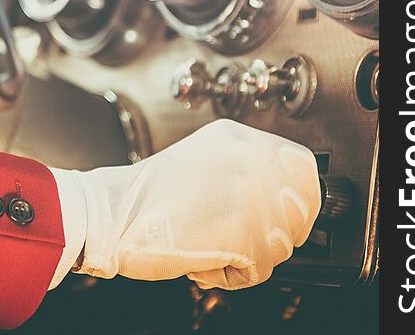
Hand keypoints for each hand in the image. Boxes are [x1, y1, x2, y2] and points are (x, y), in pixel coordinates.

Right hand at [67, 119, 320, 288]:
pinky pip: (259, 270)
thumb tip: (284, 201)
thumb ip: (243, 170)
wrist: (110, 214)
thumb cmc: (147, 198)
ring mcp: (249, 196)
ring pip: (280, 246)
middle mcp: (249, 160)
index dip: (299, 200)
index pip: (304, 168)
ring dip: (246, 256)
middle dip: (272, 235)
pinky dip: (229, 275)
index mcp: (239, 138)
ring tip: (208, 243)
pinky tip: (201, 257)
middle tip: (235, 237)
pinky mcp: (242, 233)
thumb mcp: (202, 160)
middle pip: (298, 212)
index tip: (283, 216)